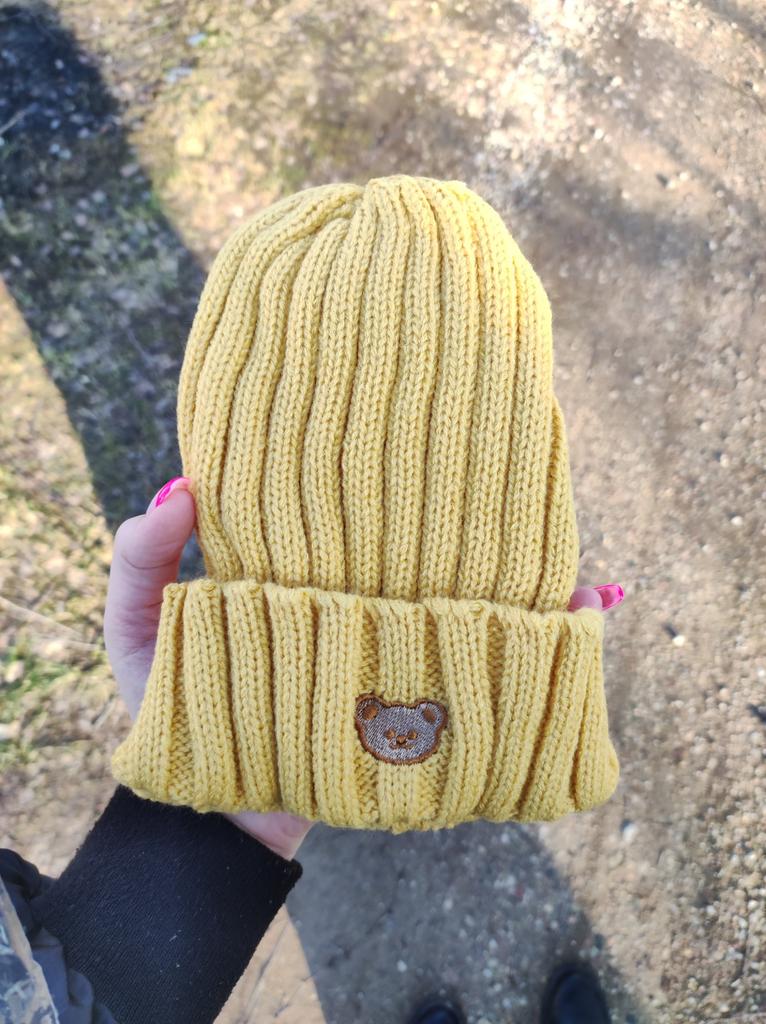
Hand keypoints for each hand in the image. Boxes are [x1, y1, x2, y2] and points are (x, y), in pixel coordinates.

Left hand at [104, 476, 622, 856]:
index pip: (366, 511)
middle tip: (539, 481)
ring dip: (545, 589)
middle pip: (442, 558)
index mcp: (314, 571)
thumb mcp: (140, 632)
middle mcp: (367, 603)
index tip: (439, 424)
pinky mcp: (416, 701)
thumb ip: (140, 566)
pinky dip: (553, 651)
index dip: (405, 474)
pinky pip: (492, 675)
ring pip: (483, 611)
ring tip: (587, 569)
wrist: (205, 807)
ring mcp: (397, 651)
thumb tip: (180, 487)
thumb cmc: (172, 706)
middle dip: (497, 529)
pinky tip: (598, 613)